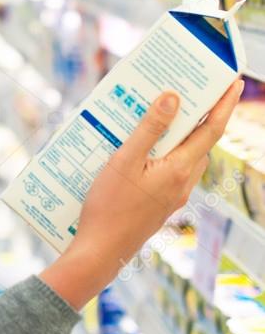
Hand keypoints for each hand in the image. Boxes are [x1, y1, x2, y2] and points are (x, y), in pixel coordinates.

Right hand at [40, 77, 243, 308]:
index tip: (233, 81)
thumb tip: (172, 98)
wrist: (100, 252)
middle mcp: (182, 182)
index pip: (211, 129)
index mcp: (179, 169)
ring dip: (177, 135)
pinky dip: (163, 152)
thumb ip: (149, 128)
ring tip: (155, 115)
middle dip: (197, 115)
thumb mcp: (124, 160)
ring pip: (184, 156)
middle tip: (185, 89)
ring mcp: (172, 195)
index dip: (224, 103)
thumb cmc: (109, 207)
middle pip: (199, 141)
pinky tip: (138, 149)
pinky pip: (169, 170)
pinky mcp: (160, 204)